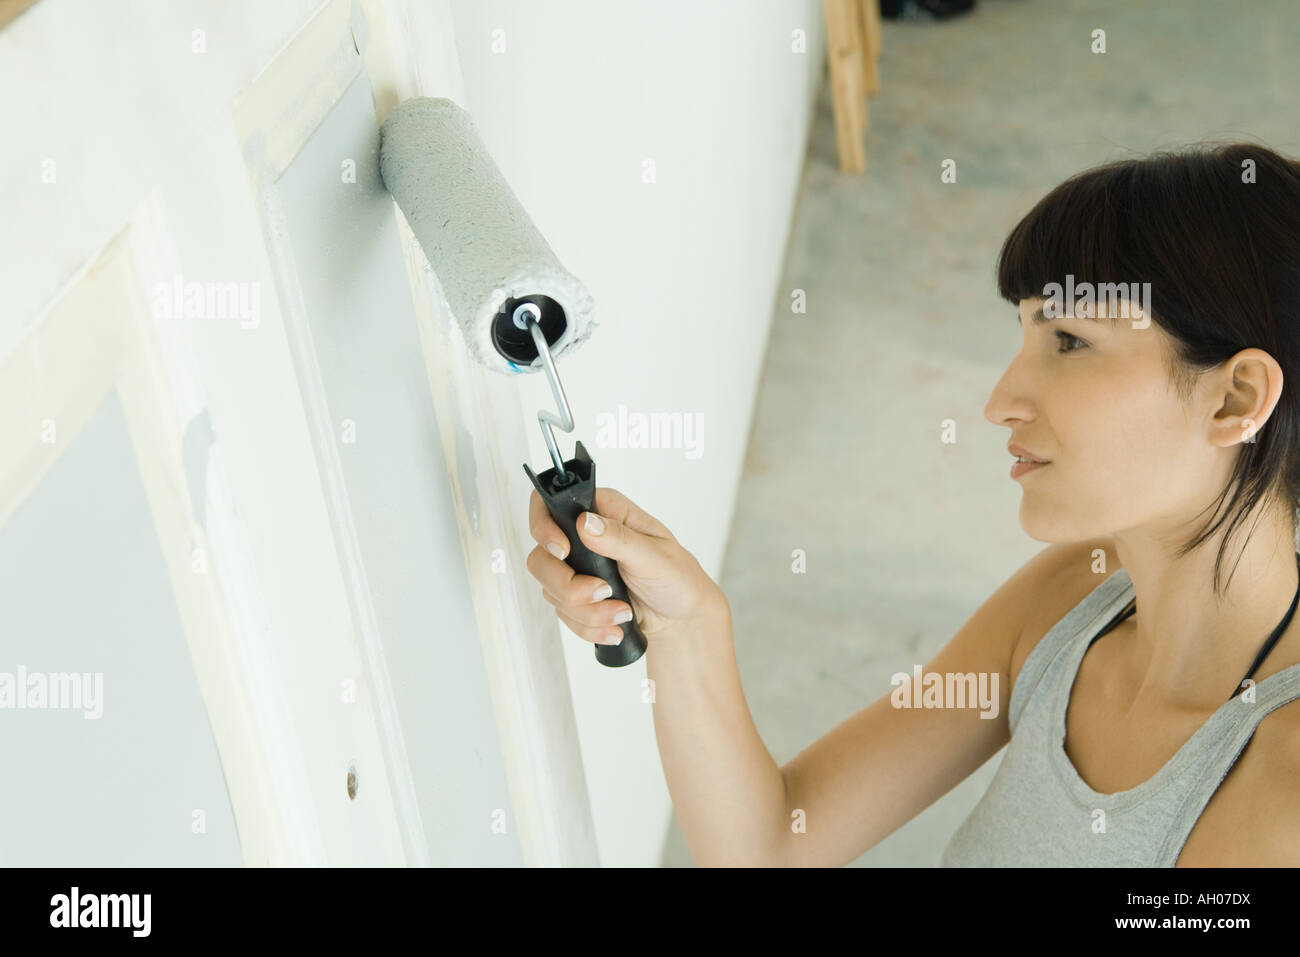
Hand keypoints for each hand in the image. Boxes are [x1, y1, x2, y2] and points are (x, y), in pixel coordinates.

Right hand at [526, 485, 725, 645]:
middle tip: (603, 592)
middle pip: (542, 557)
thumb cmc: (677, 578)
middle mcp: (583, 537)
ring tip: (622, 612)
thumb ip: (619, 538)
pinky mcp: (575, 596)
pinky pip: (563, 613)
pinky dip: (589, 625)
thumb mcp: (655, 556)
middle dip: (569, 586)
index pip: (550, 505)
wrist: (680, 619)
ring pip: (551, 590)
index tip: (562, 552)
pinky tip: (615, 624)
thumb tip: (587, 523)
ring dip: (586, 611)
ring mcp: (576, 569)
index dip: (543, 527)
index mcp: (603, 512)